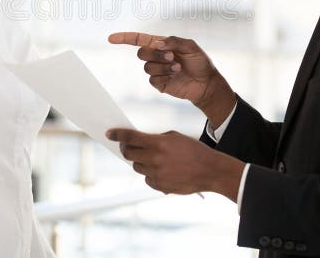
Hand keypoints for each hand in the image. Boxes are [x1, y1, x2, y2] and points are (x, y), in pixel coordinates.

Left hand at [106, 128, 243, 200]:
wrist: (210, 171)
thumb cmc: (193, 150)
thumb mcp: (174, 137)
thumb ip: (155, 138)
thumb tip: (138, 141)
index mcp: (158, 143)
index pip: (131, 137)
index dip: (118, 134)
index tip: (109, 133)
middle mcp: (155, 159)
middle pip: (129, 154)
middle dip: (125, 149)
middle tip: (126, 146)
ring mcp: (157, 174)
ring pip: (137, 167)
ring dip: (139, 161)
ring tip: (151, 158)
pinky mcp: (160, 187)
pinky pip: (147, 179)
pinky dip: (150, 174)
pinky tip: (161, 170)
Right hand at [108, 32, 235, 125]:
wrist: (206, 83)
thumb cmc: (200, 62)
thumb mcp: (191, 46)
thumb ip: (174, 41)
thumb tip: (157, 43)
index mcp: (161, 44)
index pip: (138, 40)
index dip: (124, 38)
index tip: (111, 39)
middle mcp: (156, 57)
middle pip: (141, 53)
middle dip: (155, 54)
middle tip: (172, 56)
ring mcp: (157, 70)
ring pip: (147, 67)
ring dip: (163, 66)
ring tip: (178, 67)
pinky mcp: (159, 84)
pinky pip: (152, 79)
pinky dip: (164, 76)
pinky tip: (175, 76)